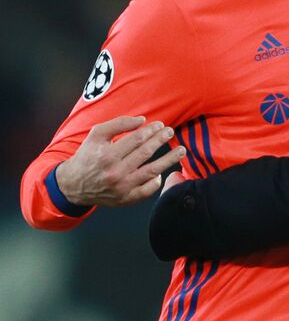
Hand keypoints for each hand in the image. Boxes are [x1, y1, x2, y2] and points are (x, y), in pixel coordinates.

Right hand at [55, 115, 185, 207]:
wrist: (74, 185)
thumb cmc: (87, 156)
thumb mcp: (96, 135)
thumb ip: (118, 124)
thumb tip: (142, 120)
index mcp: (107, 155)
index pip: (136, 140)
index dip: (151, 131)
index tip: (160, 125)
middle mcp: (115, 172)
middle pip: (145, 154)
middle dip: (161, 141)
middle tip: (171, 133)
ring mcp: (122, 188)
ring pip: (151, 172)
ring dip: (168, 160)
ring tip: (181, 151)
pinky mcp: (125, 199)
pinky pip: (147, 191)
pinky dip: (156, 182)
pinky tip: (161, 173)